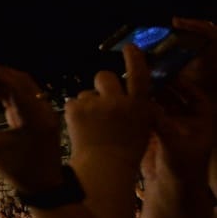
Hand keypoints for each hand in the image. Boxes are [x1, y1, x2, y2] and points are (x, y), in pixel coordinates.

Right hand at [0, 56, 63, 193]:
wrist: (45, 186)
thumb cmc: (19, 170)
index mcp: (33, 118)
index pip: (15, 85)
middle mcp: (42, 111)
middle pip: (21, 80)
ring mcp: (44, 113)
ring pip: (23, 86)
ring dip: (2, 81)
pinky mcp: (40, 117)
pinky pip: (23, 96)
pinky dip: (6, 92)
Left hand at [64, 46, 157, 171]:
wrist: (104, 169)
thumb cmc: (125, 151)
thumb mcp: (142, 127)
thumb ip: (136, 107)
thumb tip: (126, 90)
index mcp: (138, 106)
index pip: (139, 75)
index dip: (135, 59)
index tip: (130, 48)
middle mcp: (118, 102)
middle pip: (105, 76)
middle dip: (103, 84)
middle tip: (102, 99)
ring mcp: (95, 104)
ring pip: (87, 92)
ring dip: (88, 102)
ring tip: (92, 125)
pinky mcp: (76, 109)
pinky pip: (74, 102)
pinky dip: (76, 112)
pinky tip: (81, 128)